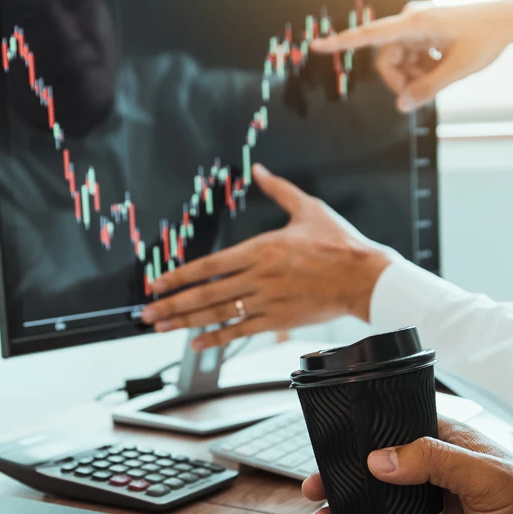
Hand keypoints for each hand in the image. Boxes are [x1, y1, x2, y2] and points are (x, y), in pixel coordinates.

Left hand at [140, 164, 390, 350]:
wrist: (365, 277)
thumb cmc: (339, 243)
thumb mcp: (308, 208)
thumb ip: (278, 189)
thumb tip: (258, 169)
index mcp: (260, 249)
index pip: (209, 265)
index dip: (179, 276)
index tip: (157, 284)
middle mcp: (258, 277)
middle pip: (206, 293)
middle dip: (172, 304)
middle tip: (147, 313)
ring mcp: (267, 301)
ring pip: (218, 314)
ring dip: (186, 322)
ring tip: (161, 327)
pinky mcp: (278, 320)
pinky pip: (241, 331)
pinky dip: (216, 339)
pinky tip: (196, 344)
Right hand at [301, 417, 512, 513]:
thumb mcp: (485, 475)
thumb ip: (431, 461)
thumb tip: (379, 459)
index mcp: (447, 446)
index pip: (393, 434)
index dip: (359, 440)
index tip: (329, 447)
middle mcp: (434, 477)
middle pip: (376, 474)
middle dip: (343, 480)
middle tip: (315, 488)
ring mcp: (432, 513)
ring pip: (378, 510)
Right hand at [311, 0, 512, 110]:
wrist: (510, 20)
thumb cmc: (486, 39)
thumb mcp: (457, 70)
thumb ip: (427, 90)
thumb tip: (401, 106)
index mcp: (414, 23)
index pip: (369, 35)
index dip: (341, 43)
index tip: (316, 46)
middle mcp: (411, 21)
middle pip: (386, 59)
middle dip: (400, 80)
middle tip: (420, 95)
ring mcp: (417, 26)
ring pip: (399, 61)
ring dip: (414, 76)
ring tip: (439, 76)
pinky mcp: (424, 32)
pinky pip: (411, 57)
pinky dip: (422, 68)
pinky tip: (442, 66)